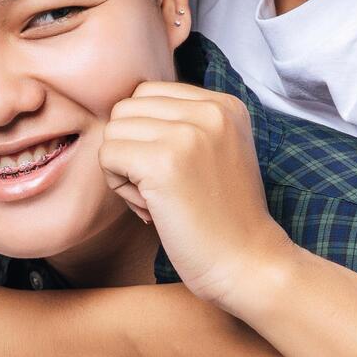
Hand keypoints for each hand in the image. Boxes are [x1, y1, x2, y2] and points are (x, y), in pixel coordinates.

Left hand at [97, 82, 301, 316]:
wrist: (248, 264)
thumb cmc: (224, 219)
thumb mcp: (218, 152)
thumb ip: (184, 124)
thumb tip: (122, 112)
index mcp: (224, 104)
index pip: (149, 93)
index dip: (146, 133)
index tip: (172, 170)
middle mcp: (209, 110)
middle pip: (127, 108)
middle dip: (130, 147)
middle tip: (158, 187)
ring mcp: (188, 134)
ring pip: (114, 130)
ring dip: (123, 168)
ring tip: (156, 198)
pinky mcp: (164, 162)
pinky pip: (107, 156)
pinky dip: (118, 186)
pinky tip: (149, 208)